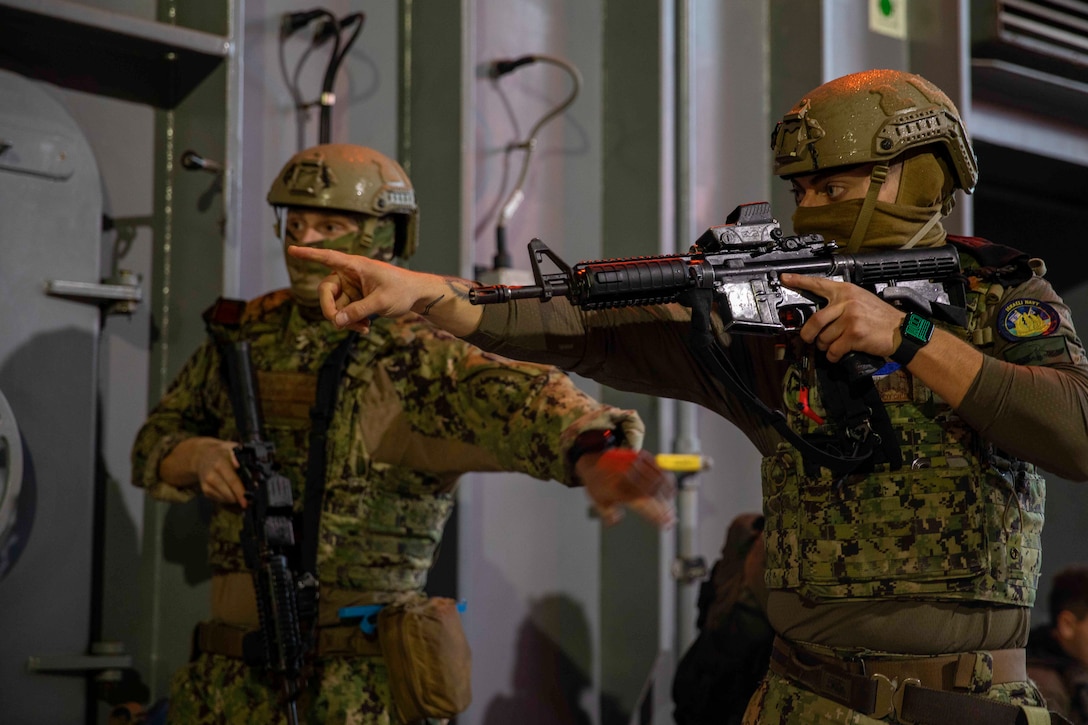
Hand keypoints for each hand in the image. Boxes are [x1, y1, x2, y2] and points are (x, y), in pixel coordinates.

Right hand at [163, 437, 246, 506]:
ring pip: (225, 499)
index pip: (233, 481)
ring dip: (235, 499)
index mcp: (220, 464)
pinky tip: (231, 491)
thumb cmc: (222, 453)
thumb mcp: (233, 449)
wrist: (202, 456)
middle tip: (250, 498)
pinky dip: (228, 498)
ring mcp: (207, 485)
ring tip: (241, 493)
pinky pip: (220, 500)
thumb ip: (244, 459)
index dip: (241, 492)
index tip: (247, 500)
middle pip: (229, 494)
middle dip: (240, 498)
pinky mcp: (205, 491)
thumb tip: (253, 472)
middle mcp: (211, 476)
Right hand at [286, 245, 424, 331]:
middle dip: (329, 309)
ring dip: (345, 320)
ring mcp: (351, 289)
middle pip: (325, 291)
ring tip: (363, 328)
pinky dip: (351, 322)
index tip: (291, 249)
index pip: (328, 257)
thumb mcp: (382, 301)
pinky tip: (365, 328)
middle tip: (337, 323)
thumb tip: (337, 320)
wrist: (416, 296)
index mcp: (355, 266)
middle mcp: (349, 275)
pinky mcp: (355, 300)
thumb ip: (359, 310)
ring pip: (335, 307)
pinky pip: (344, 314)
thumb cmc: (402, 290)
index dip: (309, 255)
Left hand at [577, 448, 675, 527]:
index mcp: (617, 490)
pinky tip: (669, 487)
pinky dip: (666, 477)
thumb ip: (608, 514)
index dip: (657, 513)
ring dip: (667, 493)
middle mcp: (627, 476)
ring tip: (669, 503)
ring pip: (657, 479)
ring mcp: (634, 464)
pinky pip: (657, 467)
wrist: (592, 461)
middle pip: (654, 492)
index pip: (643, 504)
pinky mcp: (638, 455)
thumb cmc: (597, 484)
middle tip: (671, 518)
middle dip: (665, 506)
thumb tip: (616, 521)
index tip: (666, 522)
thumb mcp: (599, 502)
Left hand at [779, 273, 903, 361]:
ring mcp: (850, 318)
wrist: (900, 331)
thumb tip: (819, 314)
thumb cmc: (880, 317)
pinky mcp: (854, 334)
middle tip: (808, 339)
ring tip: (834, 345)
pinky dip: (833, 356)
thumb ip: (841, 302)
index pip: (818, 284)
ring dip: (825, 346)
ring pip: (823, 338)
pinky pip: (833, 350)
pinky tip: (839, 354)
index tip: (785, 278)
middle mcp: (846, 302)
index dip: (799, 281)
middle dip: (808, 335)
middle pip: (814, 321)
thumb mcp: (861, 300)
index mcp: (846, 291)